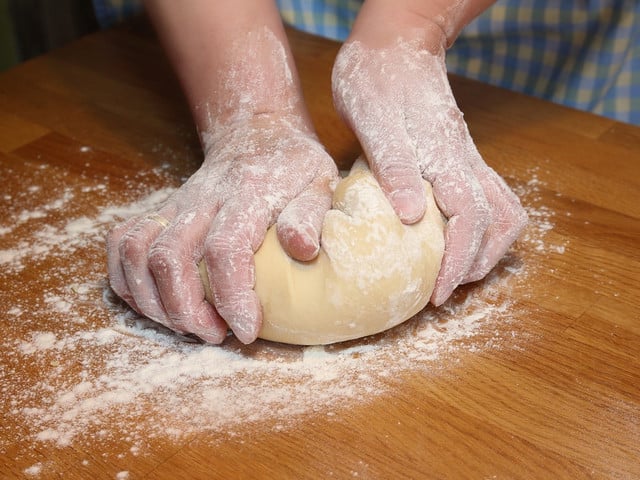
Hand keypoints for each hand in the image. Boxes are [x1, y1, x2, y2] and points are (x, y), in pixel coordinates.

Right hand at [107, 113, 337, 342]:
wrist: (256, 133)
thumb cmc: (291, 165)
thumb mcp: (319, 182)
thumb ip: (310, 215)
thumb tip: (303, 249)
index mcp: (246, 196)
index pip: (225, 250)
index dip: (231, 297)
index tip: (247, 330)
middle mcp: (202, 200)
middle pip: (169, 258)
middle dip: (185, 310)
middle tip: (215, 334)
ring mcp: (175, 205)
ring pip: (137, 253)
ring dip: (153, 301)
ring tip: (187, 325)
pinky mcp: (160, 211)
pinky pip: (122, 242)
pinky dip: (126, 278)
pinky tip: (154, 302)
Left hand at [332, 39, 526, 304]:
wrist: (394, 44)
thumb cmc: (376, 79)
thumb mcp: (374, 120)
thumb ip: (393, 166)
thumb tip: (411, 217)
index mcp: (444, 156)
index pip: (468, 218)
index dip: (457, 261)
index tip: (438, 293)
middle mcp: (464, 160)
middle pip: (496, 221)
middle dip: (474, 264)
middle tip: (444, 292)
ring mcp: (467, 157)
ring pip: (502, 209)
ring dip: (487, 248)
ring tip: (457, 273)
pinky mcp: (460, 156)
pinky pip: (490, 196)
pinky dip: (484, 226)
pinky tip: (458, 237)